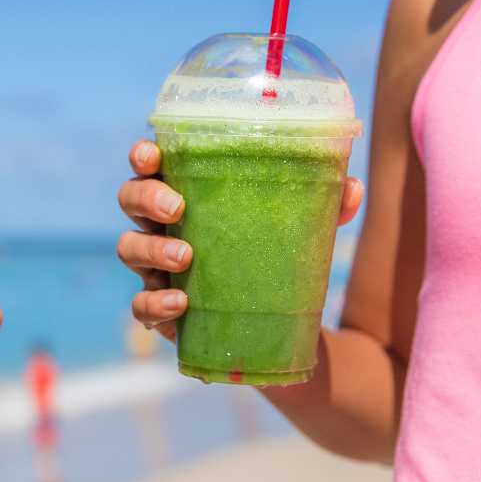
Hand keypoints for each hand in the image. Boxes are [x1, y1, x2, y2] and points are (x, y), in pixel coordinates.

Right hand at [116, 140, 364, 340]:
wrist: (279, 326)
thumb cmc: (277, 257)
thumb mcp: (304, 230)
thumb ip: (326, 206)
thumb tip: (351, 186)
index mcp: (190, 193)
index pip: (153, 165)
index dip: (144, 155)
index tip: (153, 156)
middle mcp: (164, 226)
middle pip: (130, 199)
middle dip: (145, 198)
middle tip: (176, 207)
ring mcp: (157, 268)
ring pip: (129, 249)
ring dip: (151, 248)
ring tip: (184, 257)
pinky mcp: (163, 310)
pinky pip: (141, 307)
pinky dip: (154, 305)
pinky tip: (179, 304)